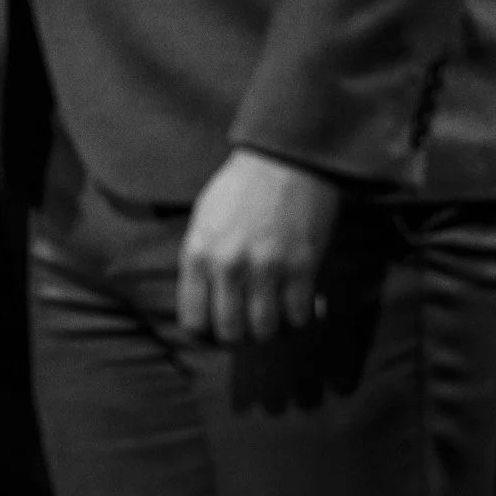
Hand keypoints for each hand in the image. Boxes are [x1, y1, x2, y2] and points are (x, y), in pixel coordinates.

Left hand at [177, 148, 340, 343]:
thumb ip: (201, 262)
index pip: (193, 321)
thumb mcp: (204, 220)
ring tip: (275, 314)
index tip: (218, 329)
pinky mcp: (302, 266)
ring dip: (272, 330)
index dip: (206, 334)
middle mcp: (229, 265)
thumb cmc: (241, 188)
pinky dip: (301, 318)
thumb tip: (203, 307)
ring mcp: (266, 268)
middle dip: (240, 338)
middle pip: (230, 334)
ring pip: (266, 331)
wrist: (283, 158)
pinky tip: (302, 303)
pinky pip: (298, 318)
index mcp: (198, 252)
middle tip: (249, 325)